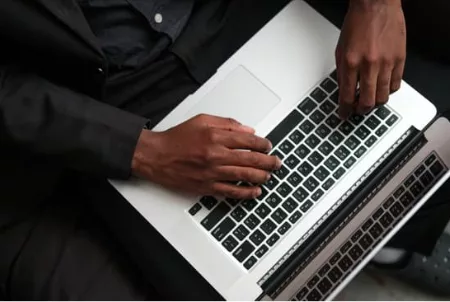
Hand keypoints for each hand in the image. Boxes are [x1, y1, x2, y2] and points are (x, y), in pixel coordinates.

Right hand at [131, 114, 280, 198]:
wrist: (156, 156)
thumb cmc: (177, 138)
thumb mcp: (202, 121)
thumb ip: (227, 124)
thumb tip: (248, 130)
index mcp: (216, 137)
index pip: (249, 141)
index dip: (263, 144)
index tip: (268, 146)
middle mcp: (216, 155)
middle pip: (251, 159)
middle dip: (269, 162)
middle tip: (277, 163)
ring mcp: (212, 173)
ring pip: (245, 176)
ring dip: (262, 176)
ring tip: (269, 175)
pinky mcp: (207, 187)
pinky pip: (232, 192)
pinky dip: (246, 193)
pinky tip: (255, 192)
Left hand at [335, 0, 405, 118]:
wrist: (376, 5)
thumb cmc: (357, 23)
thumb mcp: (340, 49)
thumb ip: (342, 71)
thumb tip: (343, 90)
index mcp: (350, 62)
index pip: (346, 96)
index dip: (345, 110)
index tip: (344, 115)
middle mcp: (368, 64)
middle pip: (367, 101)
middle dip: (361, 110)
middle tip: (358, 110)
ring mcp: (386, 62)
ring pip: (383, 96)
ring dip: (375, 102)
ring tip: (370, 100)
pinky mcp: (400, 59)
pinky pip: (396, 84)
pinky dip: (389, 90)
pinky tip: (383, 87)